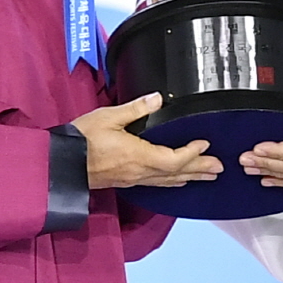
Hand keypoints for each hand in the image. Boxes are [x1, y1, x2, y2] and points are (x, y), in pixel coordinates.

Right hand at [76, 93, 220, 189]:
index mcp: (139, 156)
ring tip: (208, 176)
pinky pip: (156, 184)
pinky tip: (178, 182)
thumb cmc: (82, 140)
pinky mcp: (127, 181)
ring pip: (168, 181)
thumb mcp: (108, 116)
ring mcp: (134, 179)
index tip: (204, 143)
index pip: (175, 159)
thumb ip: (135, 108)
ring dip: (190, 177)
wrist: (62, 164)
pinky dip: (172, 181)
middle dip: (199, 169)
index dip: (192, 153)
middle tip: (219, 167)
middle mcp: (140, 172)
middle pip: (177, 174)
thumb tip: (157, 98)